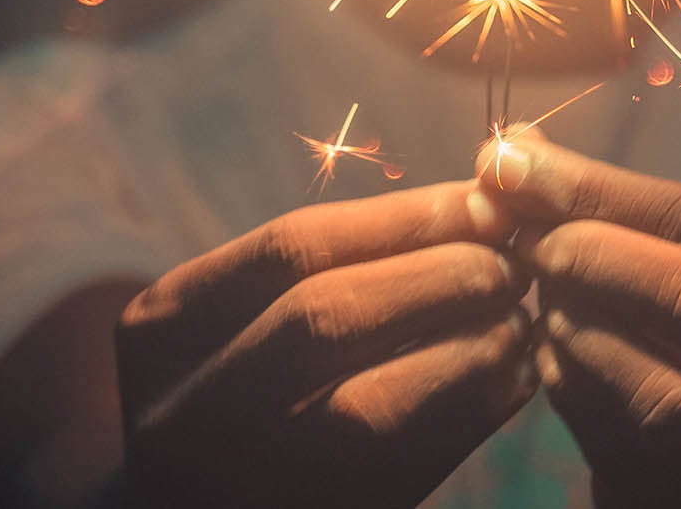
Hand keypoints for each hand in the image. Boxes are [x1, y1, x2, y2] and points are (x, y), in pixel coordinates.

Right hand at [114, 181, 535, 507]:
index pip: (292, 248)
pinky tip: (512, 379)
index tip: (485, 201)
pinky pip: (403, 474)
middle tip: (517, 259)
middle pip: (323, 316)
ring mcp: (235, 483)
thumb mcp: (245, 323)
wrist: (206, 504)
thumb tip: (478, 202)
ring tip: (521, 316)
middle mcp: (178, 412)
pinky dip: (469, 417)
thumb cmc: (245, 394)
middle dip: (440, 276)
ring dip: (468, 349)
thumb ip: (337, 266)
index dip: (403, 218)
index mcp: (159, 331)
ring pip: (366, 405)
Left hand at [478, 130, 680, 507]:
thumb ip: (638, 212)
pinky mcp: (680, 498)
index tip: (508, 157)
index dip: (593, 186)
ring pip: (642, 373)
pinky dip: (561, 373)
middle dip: (587, 248)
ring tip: (536, 279)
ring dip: (563, 314)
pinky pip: (602, 429)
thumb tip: (514, 153)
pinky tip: (550, 341)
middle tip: (513, 224)